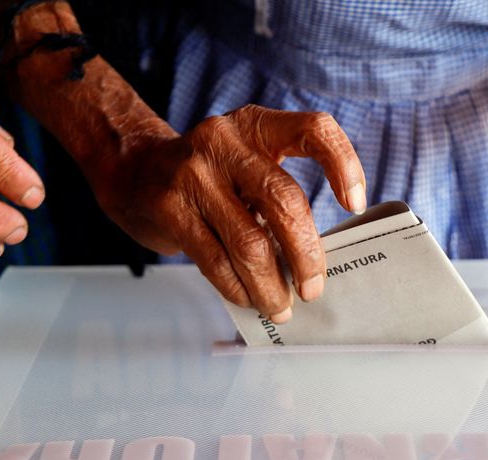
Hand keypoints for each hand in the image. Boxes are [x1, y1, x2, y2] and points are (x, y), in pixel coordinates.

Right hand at [100, 104, 365, 322]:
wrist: (133, 172)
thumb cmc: (208, 177)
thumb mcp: (246, 162)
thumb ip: (276, 192)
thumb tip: (314, 259)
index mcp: (257, 125)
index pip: (314, 129)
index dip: (343, 165)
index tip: (354, 205)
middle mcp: (225, 142)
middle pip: (284, 201)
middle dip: (306, 255)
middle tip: (313, 288)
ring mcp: (193, 174)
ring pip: (249, 242)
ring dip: (271, 284)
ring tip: (281, 306)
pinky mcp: (169, 208)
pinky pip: (215, 260)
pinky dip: (238, 288)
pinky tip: (248, 298)